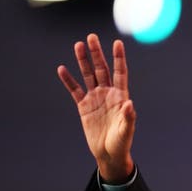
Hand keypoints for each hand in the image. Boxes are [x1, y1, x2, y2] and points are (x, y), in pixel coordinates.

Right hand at [57, 33, 135, 182]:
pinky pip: (74, 90)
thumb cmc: (121, 142)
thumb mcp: (126, 130)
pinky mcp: (83, 107)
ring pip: (88, 75)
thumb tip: (129, 103)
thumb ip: (128, 116)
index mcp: (120, 96)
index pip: (120, 72)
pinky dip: (68, 80)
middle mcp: (108, 94)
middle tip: (91, 37)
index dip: (118, 58)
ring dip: (83, 61)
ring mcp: (95, 99)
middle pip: (102, 69)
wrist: (109, 153)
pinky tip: (62, 69)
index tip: (117, 43)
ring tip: (78, 45)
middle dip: (97, 53)